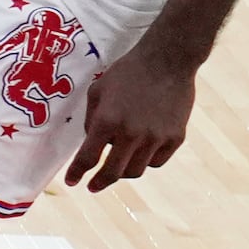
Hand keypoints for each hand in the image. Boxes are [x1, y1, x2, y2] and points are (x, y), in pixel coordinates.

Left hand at [64, 40, 195, 189]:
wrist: (167, 61)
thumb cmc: (127, 72)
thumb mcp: (98, 91)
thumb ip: (92, 120)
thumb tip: (93, 143)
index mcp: (107, 120)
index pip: (88, 157)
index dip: (77, 173)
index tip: (72, 182)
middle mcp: (131, 134)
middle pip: (113, 173)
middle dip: (100, 182)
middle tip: (93, 186)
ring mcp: (156, 138)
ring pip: (136, 170)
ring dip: (123, 172)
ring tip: (116, 166)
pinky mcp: (176, 139)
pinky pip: (157, 161)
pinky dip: (145, 161)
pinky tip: (140, 152)